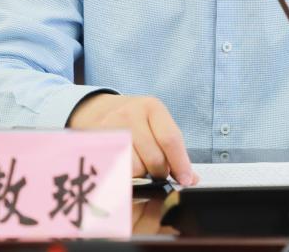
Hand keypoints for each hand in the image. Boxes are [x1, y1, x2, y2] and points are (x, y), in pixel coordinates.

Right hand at [68, 93, 197, 185]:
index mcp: (152, 108)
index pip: (170, 139)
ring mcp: (112, 128)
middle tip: (158, 172)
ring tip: (140, 167)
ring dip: (141, 175)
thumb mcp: (157, 125)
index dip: (180, 164)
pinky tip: (127, 170)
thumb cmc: (135, 122)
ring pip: (135, 168)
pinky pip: (117, 171)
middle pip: (154, 157)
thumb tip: (190, 179)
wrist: (100, 111)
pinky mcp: (98, 143)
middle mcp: (131, 114)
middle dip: (160, 172)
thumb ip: (174, 150)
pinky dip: (126, 177)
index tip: (186, 180)